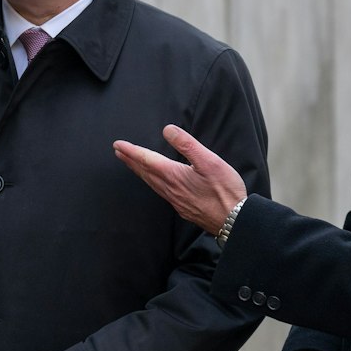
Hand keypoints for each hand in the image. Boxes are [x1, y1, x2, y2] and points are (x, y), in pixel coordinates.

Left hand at [113, 125, 247, 235]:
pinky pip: (160, 192)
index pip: (147, 159)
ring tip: (131, 164)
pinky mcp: (182, 207)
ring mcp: (175, 199)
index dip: (131, 151)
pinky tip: (154, 183)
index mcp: (173, 175)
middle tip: (118, 151)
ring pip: (151, 183)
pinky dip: (151, 182)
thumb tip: (168, 130)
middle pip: (145, 172)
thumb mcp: (209, 161)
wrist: (232, 220)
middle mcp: (170, 188)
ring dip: (139, 172)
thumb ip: (187, 144)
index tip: (118, 145)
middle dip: (130, 160)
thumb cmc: (224, 190)